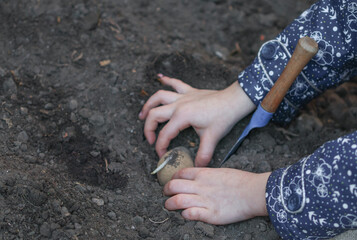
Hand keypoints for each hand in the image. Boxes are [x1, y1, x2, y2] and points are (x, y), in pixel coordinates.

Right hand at [139, 74, 254, 166]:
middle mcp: (178, 104)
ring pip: (159, 96)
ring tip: (142, 115)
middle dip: (148, 128)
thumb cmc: (224, 116)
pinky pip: (175, 83)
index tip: (162, 155)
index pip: (165, 134)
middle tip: (149, 139)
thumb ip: (204, 154)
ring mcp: (183, 96)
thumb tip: (198, 167)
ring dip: (149, 104)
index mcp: (182, 116)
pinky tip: (159, 78)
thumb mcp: (212, 137)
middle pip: (154, 114)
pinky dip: (166, 80)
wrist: (234, 100)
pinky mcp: (190, 91)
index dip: (160, 146)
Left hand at [163, 168, 270, 224]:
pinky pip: (190, 214)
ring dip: (169, 204)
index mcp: (204, 174)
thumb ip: (207, 175)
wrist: (254, 192)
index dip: (172, 178)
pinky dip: (184, 214)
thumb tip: (199, 177)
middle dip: (166, 190)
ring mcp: (204, 200)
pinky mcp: (210, 214)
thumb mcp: (221, 172)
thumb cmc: (241, 181)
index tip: (172, 182)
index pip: (180, 173)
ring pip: (177, 200)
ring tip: (168, 206)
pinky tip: (185, 214)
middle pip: (174, 185)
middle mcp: (201, 186)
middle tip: (166, 194)